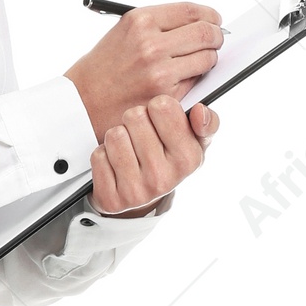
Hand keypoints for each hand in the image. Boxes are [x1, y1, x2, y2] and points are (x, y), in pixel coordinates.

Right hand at [66, 1, 221, 137]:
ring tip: (199, 61)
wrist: (81, 101)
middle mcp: (150, 44)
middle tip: (216, 40)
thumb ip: (160, 24)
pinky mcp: (164, 96)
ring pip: (206, 58)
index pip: (191, 11)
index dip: (210, 15)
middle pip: (205, 33)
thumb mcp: (125, 32)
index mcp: (140, 21)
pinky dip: (195, 79)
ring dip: (209, 58)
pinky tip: (182, 78)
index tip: (214, 20)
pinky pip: (195, 82)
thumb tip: (199, 22)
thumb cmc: (103, 67)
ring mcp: (159, 71)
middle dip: (216, 36)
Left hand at [89, 94, 218, 216]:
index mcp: (188, 159)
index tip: (160, 118)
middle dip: (135, 120)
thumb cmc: (169, 161)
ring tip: (128, 147)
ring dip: (118, 136)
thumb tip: (200, 111)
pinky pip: (98, 156)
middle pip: (134, 116)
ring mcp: (136, 191)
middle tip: (141, 134)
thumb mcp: (195, 142)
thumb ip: (207, 123)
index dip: (157, 107)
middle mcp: (163, 178)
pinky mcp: (112, 199)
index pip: (162, 106)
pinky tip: (115, 164)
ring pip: (114, 135)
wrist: (143, 197)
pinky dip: (103, 155)